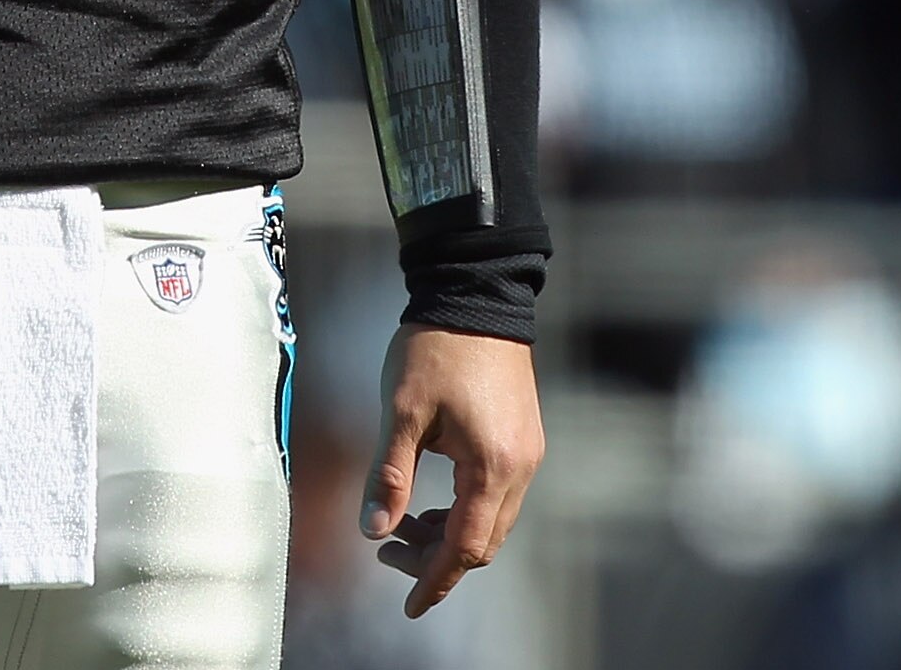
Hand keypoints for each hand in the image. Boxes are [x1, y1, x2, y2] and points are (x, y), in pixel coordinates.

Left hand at [365, 326, 542, 617]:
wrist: (477, 295)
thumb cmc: (435, 348)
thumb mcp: (401, 412)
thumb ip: (390, 475)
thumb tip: (374, 530)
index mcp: (490, 466)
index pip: (465, 548)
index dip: (435, 581)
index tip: (409, 605)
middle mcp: (519, 467)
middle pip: (483, 542)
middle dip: (438, 560)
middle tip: (389, 551)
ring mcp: (527, 452)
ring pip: (493, 521)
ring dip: (451, 534)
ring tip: (404, 522)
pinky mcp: (524, 438)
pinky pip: (499, 494)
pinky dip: (466, 509)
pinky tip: (433, 498)